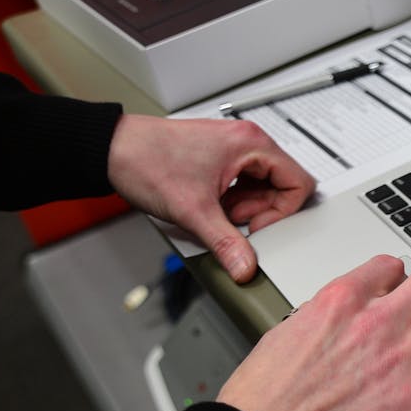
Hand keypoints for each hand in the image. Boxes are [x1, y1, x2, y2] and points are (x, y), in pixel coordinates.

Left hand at [107, 114, 314, 282]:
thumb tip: (247, 268)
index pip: (299, 182)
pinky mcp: (220, 158)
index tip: (257, 228)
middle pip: (282, 186)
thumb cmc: (146, 161)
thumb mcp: (193, 211)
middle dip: (261, 212)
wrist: (111, 150)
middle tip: (233, 222)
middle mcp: (247, 142)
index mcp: (251, 144)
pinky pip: (243, 185)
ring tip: (218, 214)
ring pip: (262, 188)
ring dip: (245, 209)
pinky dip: (231, 203)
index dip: (283, 212)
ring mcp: (233, 149)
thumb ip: (226, 243)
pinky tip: (210, 208)